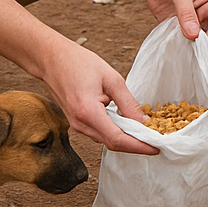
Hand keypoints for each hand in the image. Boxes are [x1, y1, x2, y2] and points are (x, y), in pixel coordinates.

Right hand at [34, 37, 158, 154]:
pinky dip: (115, 132)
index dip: (140, 146)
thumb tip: (142, 122)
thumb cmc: (77, 63)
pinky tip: (127, 125)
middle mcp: (80, 124)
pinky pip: (99, 132)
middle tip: (156, 141)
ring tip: (145, 133)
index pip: (118, 140)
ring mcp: (76, 125)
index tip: (156, 148)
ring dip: (126, 139)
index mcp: (88, 113)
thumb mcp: (111, 78)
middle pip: (113, 144)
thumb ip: (128, 102)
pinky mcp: (76, 122)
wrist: (50, 58)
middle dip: (136, 145)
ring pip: (106, 140)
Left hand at [141, 0, 207, 44]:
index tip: (196, 40)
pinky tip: (169, 38)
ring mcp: (192, 21)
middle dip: (198, 43)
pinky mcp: (178, 25)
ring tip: (176, 38)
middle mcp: (206, 14)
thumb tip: (193, 35)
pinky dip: (176, 42)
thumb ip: (186, 13)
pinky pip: (180, 40)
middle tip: (185, 41)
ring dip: (186, 44)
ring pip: (195, 41)